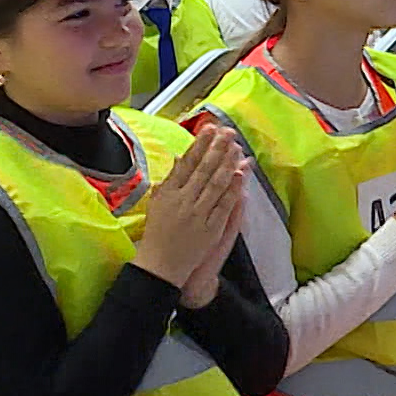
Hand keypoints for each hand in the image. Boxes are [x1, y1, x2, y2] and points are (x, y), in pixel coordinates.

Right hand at [133, 124, 246, 290]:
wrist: (160, 267)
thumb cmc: (156, 235)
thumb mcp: (157, 204)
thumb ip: (169, 182)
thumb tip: (181, 159)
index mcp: (168, 193)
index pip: (187, 163)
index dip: (199, 144)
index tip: (209, 128)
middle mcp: (183, 200)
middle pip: (203, 169)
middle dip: (217, 148)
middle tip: (228, 132)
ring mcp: (198, 214)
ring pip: (216, 183)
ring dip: (227, 163)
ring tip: (236, 147)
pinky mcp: (210, 227)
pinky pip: (224, 204)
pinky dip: (232, 189)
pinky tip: (239, 175)